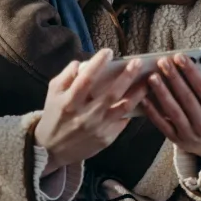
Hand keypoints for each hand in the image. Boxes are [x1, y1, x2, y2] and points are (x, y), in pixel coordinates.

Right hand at [35, 49, 148, 174]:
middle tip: (138, 62)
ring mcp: (98, 128)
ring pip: (124, 108)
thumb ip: (67, 76)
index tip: (109, 51)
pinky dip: (132, 109)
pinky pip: (122, 121)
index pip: (86, 79)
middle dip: (127, 76)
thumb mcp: (53, 93)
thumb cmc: (54, 115)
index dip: (98, 64)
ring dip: (138, 93)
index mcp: (70, 102)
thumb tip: (84, 63)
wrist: (52, 149)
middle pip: (112, 93)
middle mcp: (85, 116)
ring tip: (147, 80)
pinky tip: (140, 99)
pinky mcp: (106, 139)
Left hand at [143, 54, 200, 160]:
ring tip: (152, 77)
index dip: (191, 71)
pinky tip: (144, 98)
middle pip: (187, 98)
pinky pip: (163, 125)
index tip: (179, 56)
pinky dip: (153, 112)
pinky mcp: (177, 140)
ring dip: (162, 93)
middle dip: (173, 78)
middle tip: (162, 62)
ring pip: (173, 111)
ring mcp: (190, 134)